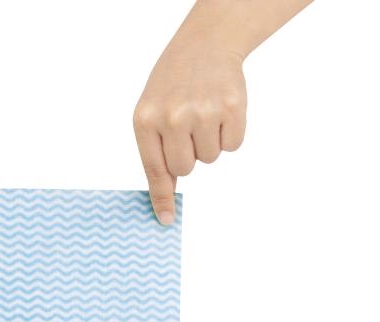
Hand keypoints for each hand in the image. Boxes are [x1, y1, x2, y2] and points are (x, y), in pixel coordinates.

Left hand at [133, 41, 246, 223]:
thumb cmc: (173, 86)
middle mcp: (173, 116)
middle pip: (185, 169)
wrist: (205, 45)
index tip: (166, 219)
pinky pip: (233, 145)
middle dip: (189, 156)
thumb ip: (155, 154)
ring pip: (210, 159)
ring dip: (209, 143)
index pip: (155, 170)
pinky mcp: (232, 107)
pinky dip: (230, 134)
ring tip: (204, 115)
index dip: (162, 198)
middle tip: (189, 129)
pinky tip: (221, 111)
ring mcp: (203, 111)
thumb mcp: (152, 113)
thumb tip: (166, 199)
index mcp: (146, 119)